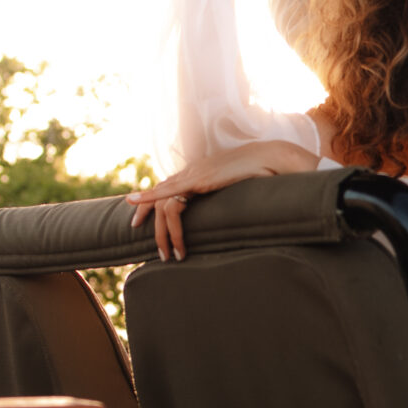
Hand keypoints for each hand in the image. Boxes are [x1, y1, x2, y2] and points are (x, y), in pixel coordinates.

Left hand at [127, 137, 316, 260]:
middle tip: (138, 230)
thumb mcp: (243, 189)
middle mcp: (194, 170)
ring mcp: (195, 173)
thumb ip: (233, 199)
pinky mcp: (199, 179)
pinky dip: (149, 198)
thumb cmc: (264, 173)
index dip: (155, 199)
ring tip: (163, 250)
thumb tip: (236, 213)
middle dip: (145, 212)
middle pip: (159, 191)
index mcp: (202, 171)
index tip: (144, 216)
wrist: (272, 157)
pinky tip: (134, 203)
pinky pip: (169, 191)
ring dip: (160, 227)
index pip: (171, 185)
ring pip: (163, 200)